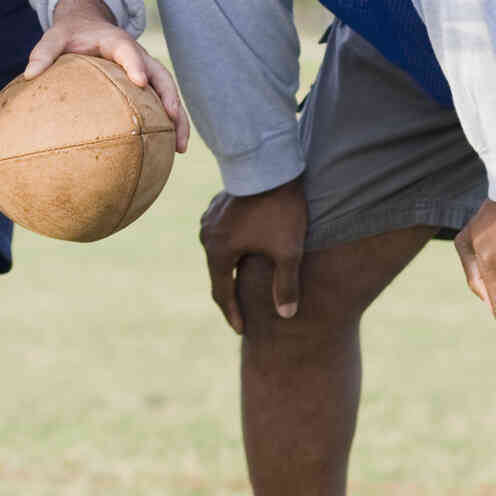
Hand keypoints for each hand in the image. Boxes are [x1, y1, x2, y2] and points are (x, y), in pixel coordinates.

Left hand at [25, 0, 187, 150]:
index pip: (129, 51)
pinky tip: (169, 150)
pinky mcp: (145, 84)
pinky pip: (160, 103)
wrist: (87, 24)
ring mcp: (145, 70)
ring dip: (177, 118)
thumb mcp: (55, 37)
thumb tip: (28, 75)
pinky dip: (168, 123)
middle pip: (161, 76)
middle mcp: (138, 56)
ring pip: (168, 93)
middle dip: (170, 98)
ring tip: (180, 147)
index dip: (136, 65)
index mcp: (117, 42)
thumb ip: (43, 52)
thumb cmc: (70, 34)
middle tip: (173, 120)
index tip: (140, 82)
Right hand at [200, 179, 305, 333]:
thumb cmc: (280, 210)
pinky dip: (231, 249)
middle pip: (218, 273)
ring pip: (219, 252)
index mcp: (219, 252)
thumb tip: (287, 317)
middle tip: (241, 312)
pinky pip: (221, 235)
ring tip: (241, 282)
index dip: (233, 314)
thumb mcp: (288, 251)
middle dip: (230, 293)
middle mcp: (207, 236)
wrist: (270, 165)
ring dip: (229, 269)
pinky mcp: (218, 205)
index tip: (242, 331)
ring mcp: (210, 218)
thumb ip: (287, 286)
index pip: (222, 292)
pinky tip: (244, 250)